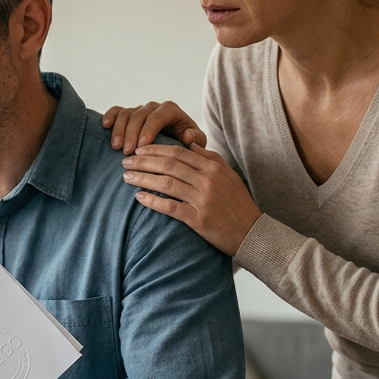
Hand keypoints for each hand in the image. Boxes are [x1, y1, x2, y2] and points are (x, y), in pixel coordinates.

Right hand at [102, 101, 206, 153]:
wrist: (176, 145)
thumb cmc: (186, 145)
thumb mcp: (196, 144)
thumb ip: (196, 139)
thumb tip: (188, 136)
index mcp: (171, 111)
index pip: (157, 116)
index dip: (148, 130)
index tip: (141, 147)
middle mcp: (154, 107)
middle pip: (139, 115)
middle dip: (131, 133)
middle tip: (126, 152)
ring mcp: (140, 110)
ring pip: (126, 114)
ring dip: (119, 130)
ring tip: (116, 147)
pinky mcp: (128, 115)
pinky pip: (117, 111)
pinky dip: (110, 116)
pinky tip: (105, 126)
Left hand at [122, 143, 260, 255]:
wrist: (252, 233)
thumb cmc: (238, 203)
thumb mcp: (229, 175)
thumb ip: (210, 158)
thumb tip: (189, 145)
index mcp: (213, 167)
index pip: (178, 152)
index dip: (155, 149)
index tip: (138, 150)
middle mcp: (207, 180)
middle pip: (168, 165)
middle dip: (143, 161)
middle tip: (125, 161)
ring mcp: (203, 199)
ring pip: (166, 184)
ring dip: (143, 179)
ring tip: (126, 177)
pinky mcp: (198, 219)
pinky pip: (170, 207)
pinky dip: (152, 201)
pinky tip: (138, 197)